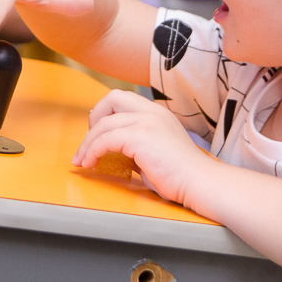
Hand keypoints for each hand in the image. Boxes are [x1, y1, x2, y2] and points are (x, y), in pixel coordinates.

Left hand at [72, 90, 210, 204]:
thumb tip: (114, 152)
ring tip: (82, 160)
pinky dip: (92, 151)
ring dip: (87, 142)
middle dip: (94, 118)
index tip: (97, 133)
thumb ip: (136, 145)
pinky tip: (90, 163)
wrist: (200, 183)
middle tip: (88, 142)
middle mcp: (152, 112)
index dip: (105, 113)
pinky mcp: (140, 137)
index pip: (123, 98)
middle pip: (111, 98)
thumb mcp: (155, 151)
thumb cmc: (181, 175)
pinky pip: (105, 139)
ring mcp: (146, 122)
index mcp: (157, 112)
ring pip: (103, 123)